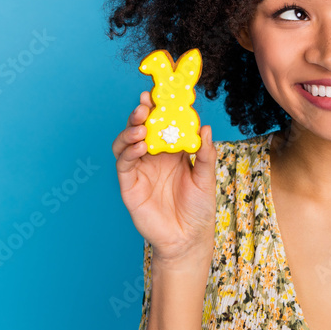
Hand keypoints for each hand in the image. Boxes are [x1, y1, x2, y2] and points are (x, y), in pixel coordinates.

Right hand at [112, 90, 216, 264]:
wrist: (188, 238)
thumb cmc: (198, 207)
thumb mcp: (206, 177)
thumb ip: (205, 153)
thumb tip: (205, 127)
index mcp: (173, 151)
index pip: (165, 123)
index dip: (161, 107)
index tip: (162, 91)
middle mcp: (154, 156)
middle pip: (143, 127)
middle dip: (143, 112)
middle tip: (146, 102)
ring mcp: (140, 169)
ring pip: (128, 141)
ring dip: (132, 129)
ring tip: (142, 123)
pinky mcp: (129, 184)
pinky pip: (124, 163)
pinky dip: (128, 150)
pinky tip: (140, 144)